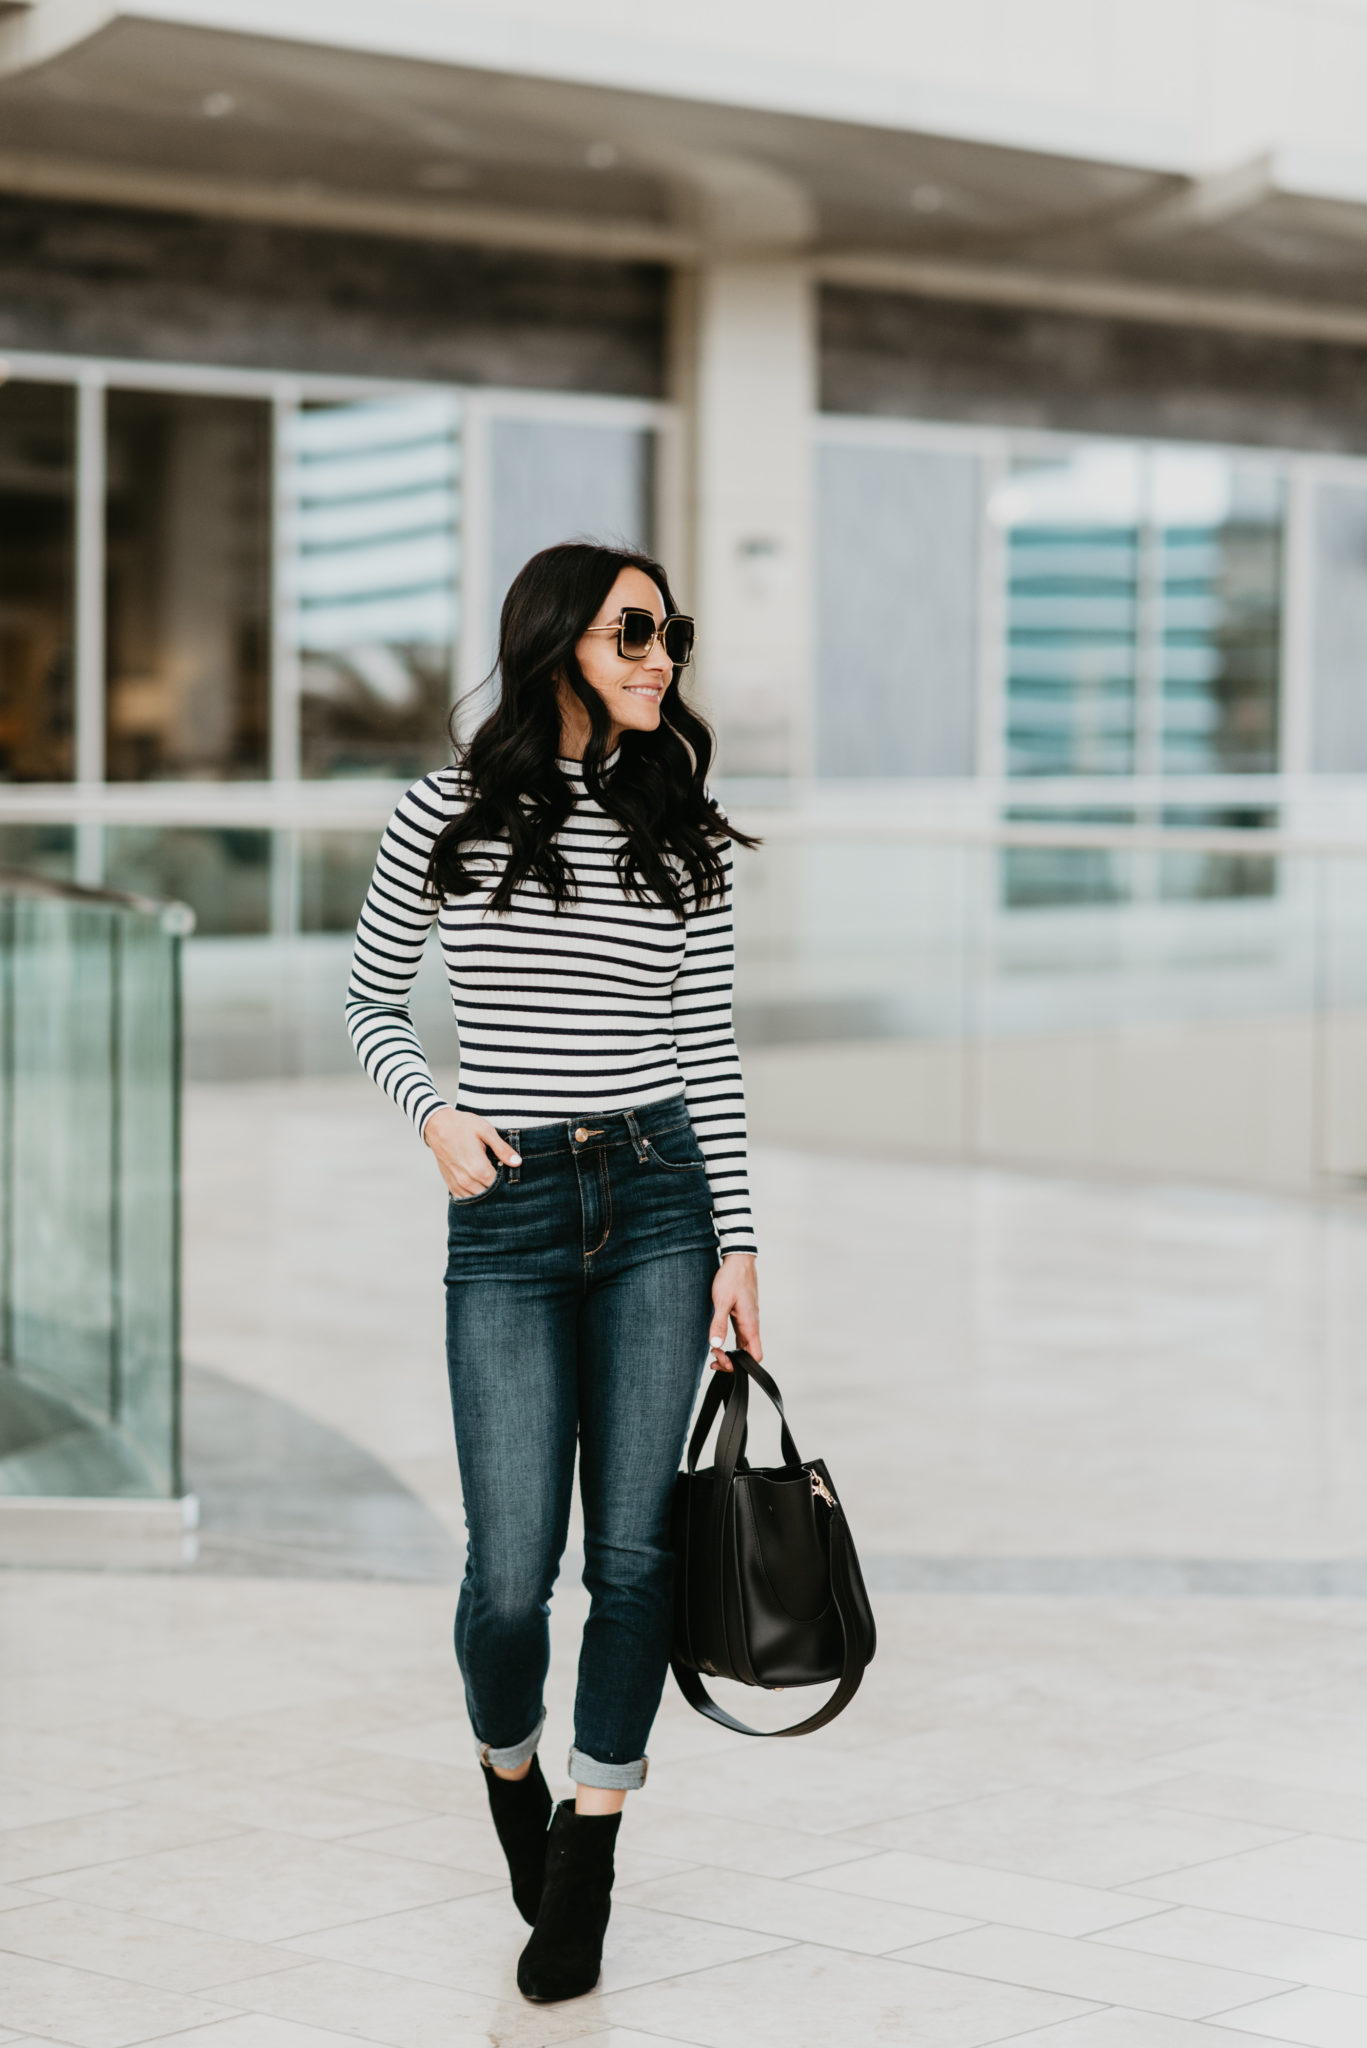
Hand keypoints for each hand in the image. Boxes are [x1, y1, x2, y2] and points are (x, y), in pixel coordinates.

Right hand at [423, 1106, 520, 1198]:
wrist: (437, 1126)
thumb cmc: (462, 1126)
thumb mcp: (485, 1131)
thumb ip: (502, 1148)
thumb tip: (517, 1163)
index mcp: (478, 1167)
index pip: (500, 1186)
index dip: (508, 1183)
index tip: (512, 1175)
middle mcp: (467, 1180)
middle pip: (490, 1195)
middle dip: (499, 1190)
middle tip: (505, 1180)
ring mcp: (457, 1184)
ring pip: (478, 1199)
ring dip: (487, 1195)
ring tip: (493, 1183)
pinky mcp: (451, 1185)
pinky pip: (466, 1199)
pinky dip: (475, 1196)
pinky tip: (481, 1186)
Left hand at [707, 1252, 759, 1372]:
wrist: (739, 1260)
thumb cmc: (732, 1279)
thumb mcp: (722, 1301)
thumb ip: (719, 1324)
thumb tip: (716, 1345)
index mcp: (750, 1325)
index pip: (755, 1357)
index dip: (739, 1365)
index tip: (719, 1355)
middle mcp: (752, 1325)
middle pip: (749, 1355)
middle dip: (731, 1361)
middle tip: (713, 1355)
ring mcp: (749, 1321)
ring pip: (744, 1346)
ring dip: (731, 1353)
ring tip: (713, 1351)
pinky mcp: (744, 1316)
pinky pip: (741, 1336)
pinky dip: (732, 1343)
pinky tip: (719, 1339)